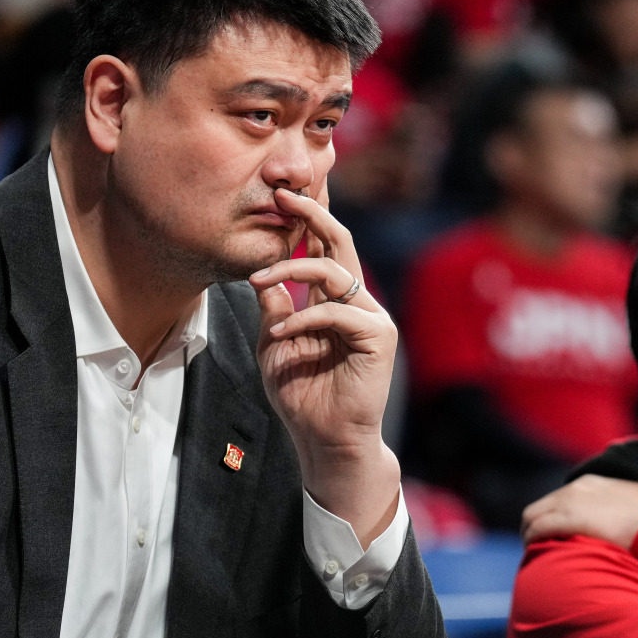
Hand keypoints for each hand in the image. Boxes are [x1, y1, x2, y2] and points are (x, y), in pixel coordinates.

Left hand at [248, 186, 398, 543]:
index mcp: (334, 301)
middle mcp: (357, 302)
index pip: (324, 248)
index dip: (306, 220)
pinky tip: (283, 332)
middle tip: (282, 196)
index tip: (278, 196)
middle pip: (340, 242)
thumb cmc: (302, 396)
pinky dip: (306, 318)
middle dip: (311, 214)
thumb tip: (260, 275)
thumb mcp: (275, 343)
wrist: (325, 441)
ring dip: (293, 268)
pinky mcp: (378, 338)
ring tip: (259, 279)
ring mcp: (370, 318)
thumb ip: (274, 308)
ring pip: (337, 271)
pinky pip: (339, 312)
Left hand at [520, 475, 637, 546]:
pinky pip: (537, 529)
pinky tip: (534, 555)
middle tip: (539, 547)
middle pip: (542, 506)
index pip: (561, 498)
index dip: (554, 517)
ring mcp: (569, 502)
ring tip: (533, 554)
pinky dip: (531, 541)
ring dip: (530, 534)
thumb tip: (629, 523)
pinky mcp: (566, 519)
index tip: (556, 535)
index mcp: (592, 484)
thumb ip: (625, 508)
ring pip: (532, 516)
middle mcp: (576, 488)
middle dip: (537, 525)